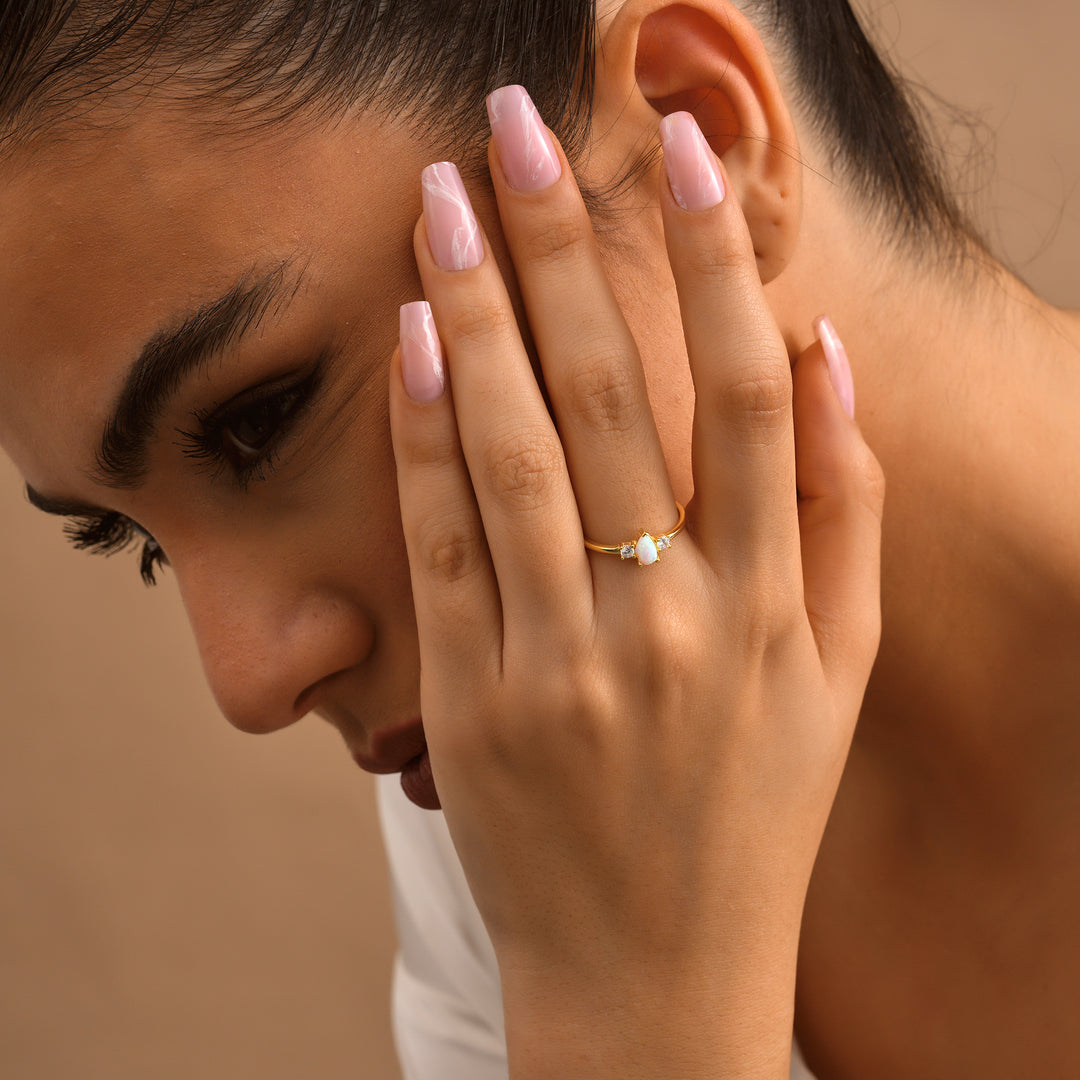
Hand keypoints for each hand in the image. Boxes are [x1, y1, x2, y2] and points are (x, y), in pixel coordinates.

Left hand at [389, 88, 883, 1078]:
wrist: (653, 978)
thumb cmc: (754, 816)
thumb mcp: (841, 674)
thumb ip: (847, 513)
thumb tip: (827, 356)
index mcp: (770, 611)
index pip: (746, 396)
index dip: (712, 264)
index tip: (679, 157)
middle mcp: (668, 625)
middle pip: (610, 398)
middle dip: (562, 245)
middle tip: (516, 129)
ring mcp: (560, 664)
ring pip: (512, 454)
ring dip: (477, 310)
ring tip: (443, 200)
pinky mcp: (472, 702)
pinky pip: (442, 544)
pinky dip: (425, 436)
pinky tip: (417, 339)